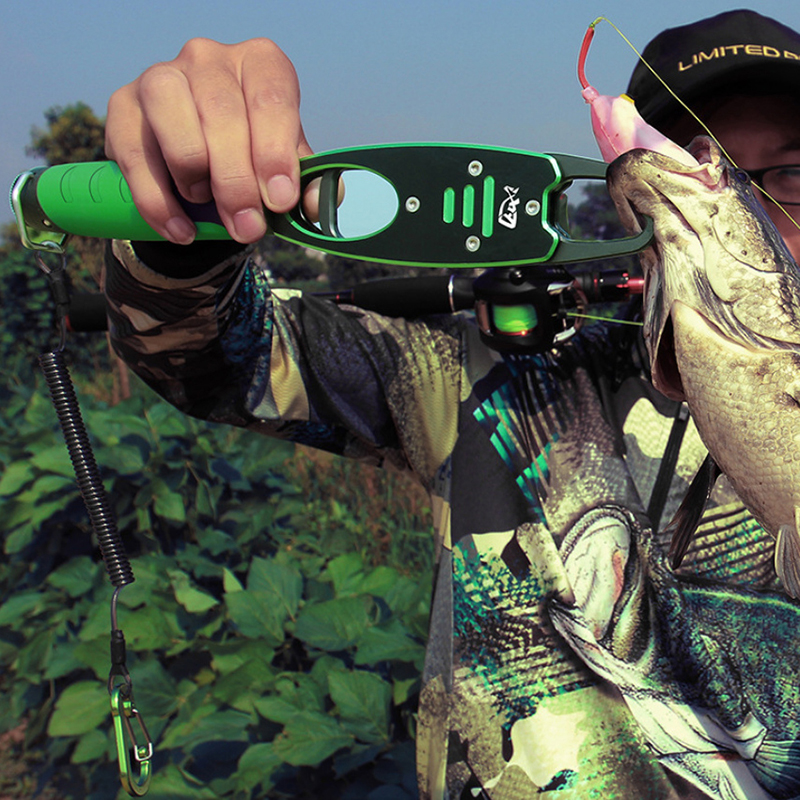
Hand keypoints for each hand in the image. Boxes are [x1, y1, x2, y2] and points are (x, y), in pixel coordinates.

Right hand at [105, 37, 311, 244]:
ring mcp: (161, 76)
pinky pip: (133, 154)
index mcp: (260, 64)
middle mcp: (209, 58)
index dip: (275, 153)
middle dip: (237, 182)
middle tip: (248, 228)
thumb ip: (305, 186)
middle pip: (222, 114)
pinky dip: (157, 202)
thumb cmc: (252, 159)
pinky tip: (180, 230)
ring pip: (173, 120)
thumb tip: (316, 206)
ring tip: (207, 207)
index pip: (270, 98)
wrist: (200, 165)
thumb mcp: (285, 169)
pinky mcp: (122, 106)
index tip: (279, 200)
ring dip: (194, 176)